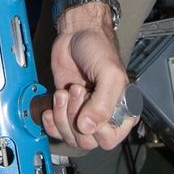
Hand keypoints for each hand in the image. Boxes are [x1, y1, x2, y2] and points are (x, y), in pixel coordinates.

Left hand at [42, 14, 135, 152]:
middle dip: (74, 117)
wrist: (76, 33)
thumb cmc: (98, 48)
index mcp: (123, 112)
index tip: (89, 98)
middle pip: (87, 141)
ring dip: (62, 116)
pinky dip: (51, 122)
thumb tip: (87, 127)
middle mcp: (104, 117)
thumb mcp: (109, 74)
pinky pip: (58, 130)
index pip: (109, 139)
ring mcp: (84, 114)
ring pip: (71, 137)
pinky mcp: (67, 109)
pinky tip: (51, 108)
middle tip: (76, 90)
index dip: (95, 125)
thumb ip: (103, 103)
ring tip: (65, 92)